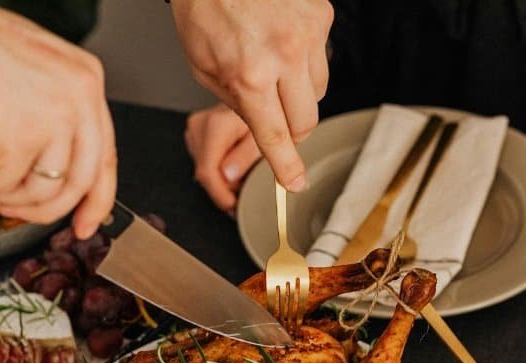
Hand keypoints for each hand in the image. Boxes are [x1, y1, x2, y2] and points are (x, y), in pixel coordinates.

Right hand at [0, 0, 115, 236]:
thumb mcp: (28, 72)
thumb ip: (53, 113)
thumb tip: (55, 170)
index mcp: (86, 78)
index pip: (104, 155)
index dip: (96, 199)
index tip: (84, 223)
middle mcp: (80, 97)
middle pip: (80, 183)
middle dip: (46, 210)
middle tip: (14, 211)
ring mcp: (54, 119)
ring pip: (40, 193)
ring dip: (1, 187)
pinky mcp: (20, 140)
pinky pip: (0, 187)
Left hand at [170, 0, 331, 191]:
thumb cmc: (204, 10)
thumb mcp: (203, 68)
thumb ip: (237, 104)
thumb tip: (264, 130)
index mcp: (250, 75)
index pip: (276, 136)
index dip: (287, 166)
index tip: (295, 183)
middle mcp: (286, 56)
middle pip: (306, 122)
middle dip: (291, 129)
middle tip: (274, 115)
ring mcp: (309, 35)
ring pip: (319, 92)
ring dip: (299, 94)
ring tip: (274, 70)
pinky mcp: (321, 17)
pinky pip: (322, 58)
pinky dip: (305, 60)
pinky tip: (282, 43)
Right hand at [185, 104, 261, 212]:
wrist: (259, 94)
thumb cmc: (265, 109)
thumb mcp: (263, 137)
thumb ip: (246, 157)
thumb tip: (230, 177)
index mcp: (215, 124)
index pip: (208, 171)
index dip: (221, 194)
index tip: (233, 206)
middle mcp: (200, 124)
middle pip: (206, 172)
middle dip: (226, 187)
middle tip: (246, 188)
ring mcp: (195, 128)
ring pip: (204, 168)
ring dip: (223, 178)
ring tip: (244, 171)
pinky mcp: (196, 131)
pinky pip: (204, 160)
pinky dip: (219, 168)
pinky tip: (234, 164)